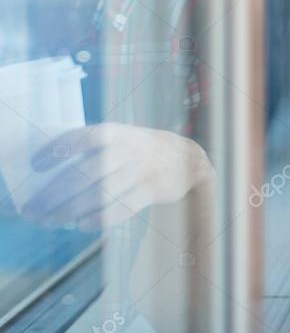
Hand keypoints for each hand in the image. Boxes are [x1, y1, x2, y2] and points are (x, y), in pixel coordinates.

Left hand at [22, 122, 213, 230]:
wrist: (188, 158)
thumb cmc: (143, 149)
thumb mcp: (123, 136)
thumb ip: (94, 148)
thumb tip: (52, 174)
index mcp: (116, 132)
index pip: (81, 138)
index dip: (56, 151)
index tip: (35, 166)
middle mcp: (128, 150)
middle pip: (84, 174)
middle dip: (53, 194)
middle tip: (32, 209)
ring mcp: (141, 171)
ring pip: (99, 195)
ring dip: (69, 211)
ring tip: (49, 220)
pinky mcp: (152, 191)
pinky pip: (121, 209)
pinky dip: (98, 219)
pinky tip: (80, 224)